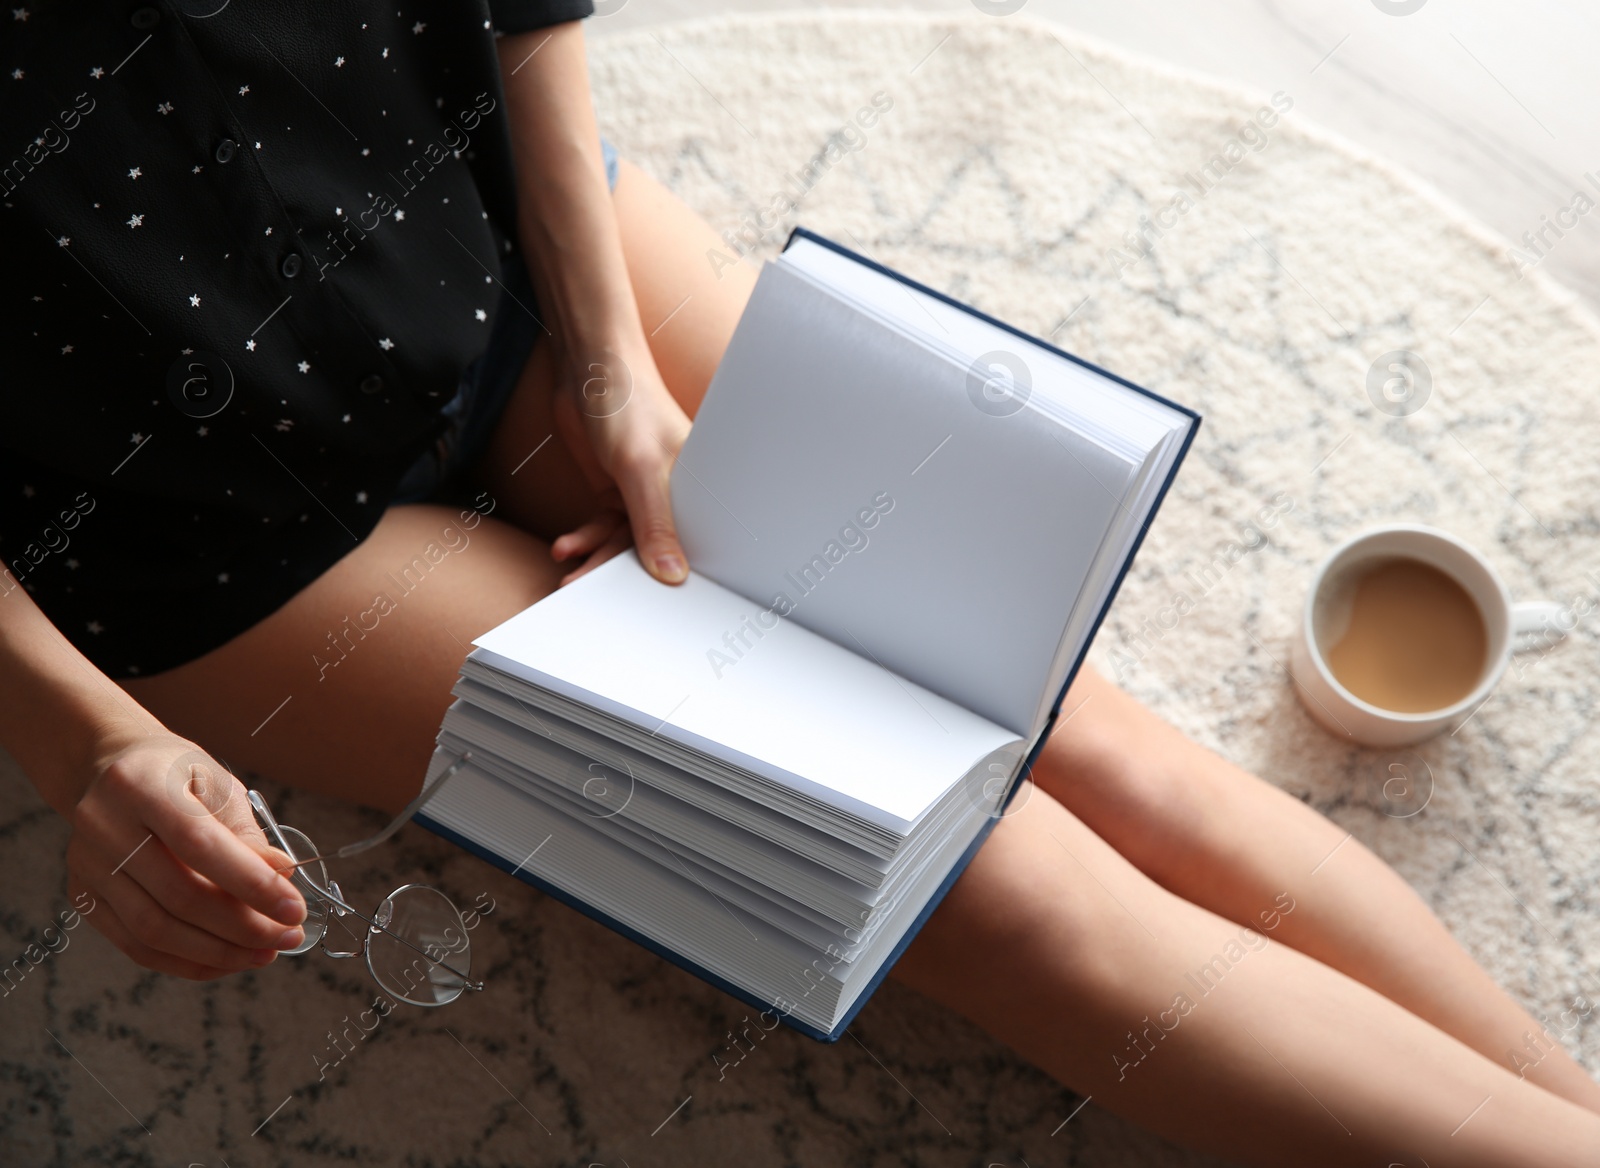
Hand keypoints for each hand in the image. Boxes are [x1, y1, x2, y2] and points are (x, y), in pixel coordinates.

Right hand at [65, 730, 306, 978]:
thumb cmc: (174, 775)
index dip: (251, 883)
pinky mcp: (81, 896)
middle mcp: (103, 826)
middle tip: (287, 937)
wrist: (107, 769)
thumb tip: (282, 878)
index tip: (294, 909)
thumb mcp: (217, 786)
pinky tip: (226, 959)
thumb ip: (246, 835)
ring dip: (217, 952)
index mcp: (140, 785)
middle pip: (177, 896)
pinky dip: (186, 961)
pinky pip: (136, 945)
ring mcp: (86, 865)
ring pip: (154, 930)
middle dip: (242, 927)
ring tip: (264, 953)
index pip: (200, 845)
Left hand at [548, 337, 691, 587]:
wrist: (588, 369)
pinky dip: (582, 539)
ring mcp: (643, 494)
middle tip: (598, 600)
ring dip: (594, 559)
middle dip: (624, 574)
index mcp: (699, 490)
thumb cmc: (629, 403)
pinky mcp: (615, 491)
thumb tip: (672, 574)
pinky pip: (601, 527)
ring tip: (570, 576)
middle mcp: (675, 495)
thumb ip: (653, 523)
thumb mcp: (640, 469)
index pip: (696, 545)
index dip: (679, 576)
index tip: (656, 609)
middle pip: (656, 549)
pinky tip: (563, 547)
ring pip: (623, 543)